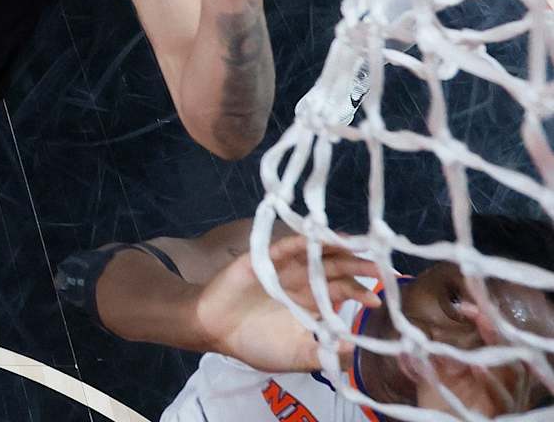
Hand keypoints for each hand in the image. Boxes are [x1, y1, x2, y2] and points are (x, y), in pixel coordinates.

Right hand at [196, 236, 379, 371]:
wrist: (213, 328)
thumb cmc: (254, 343)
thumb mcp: (294, 356)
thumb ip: (322, 353)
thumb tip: (354, 351)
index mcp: (312, 303)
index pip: (342, 290)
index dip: (360, 291)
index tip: (377, 299)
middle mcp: (302, 281)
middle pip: (335, 268)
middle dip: (358, 265)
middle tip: (380, 265)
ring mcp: (284, 267)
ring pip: (316, 252)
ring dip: (336, 247)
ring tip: (356, 244)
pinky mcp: (264, 258)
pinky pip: (286, 246)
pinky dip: (302, 240)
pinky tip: (318, 237)